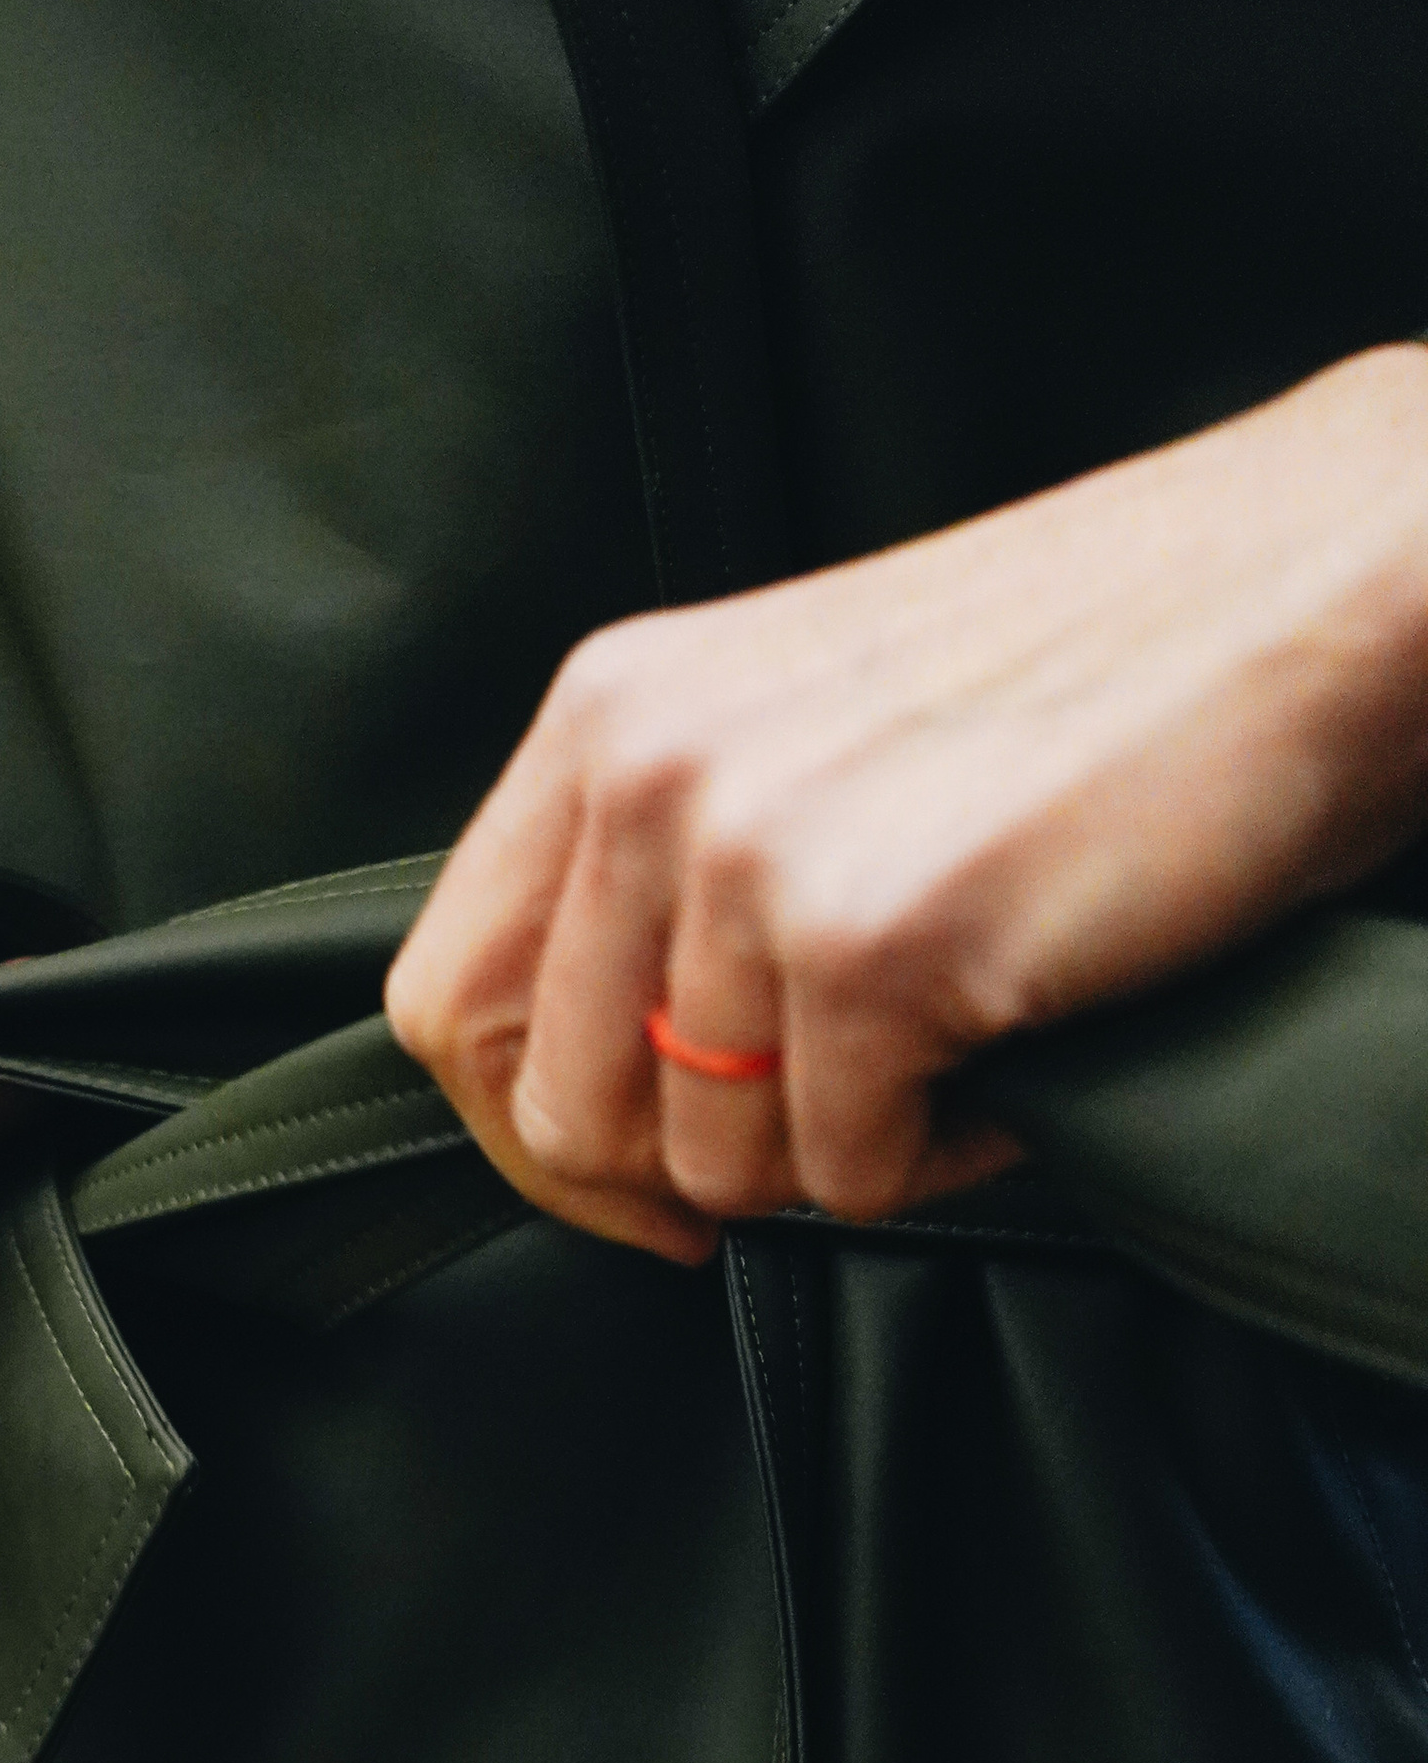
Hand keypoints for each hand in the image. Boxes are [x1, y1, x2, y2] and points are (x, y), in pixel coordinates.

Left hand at [385, 346, 1427, 1262]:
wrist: (1313, 586)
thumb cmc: (1086, 662)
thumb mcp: (798, 720)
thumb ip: (669, 857)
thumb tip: (606, 1063)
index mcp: (613, 712)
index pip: (448, 998)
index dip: (525, 1132)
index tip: (624, 1174)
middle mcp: (653, 774)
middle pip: (559, 1107)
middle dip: (679, 1176)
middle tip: (805, 1155)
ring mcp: (757, 858)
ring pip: (710, 1159)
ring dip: (834, 1163)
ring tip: (943, 1074)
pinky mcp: (880, 945)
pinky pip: (848, 1174)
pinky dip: (939, 1164)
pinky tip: (1008, 1071)